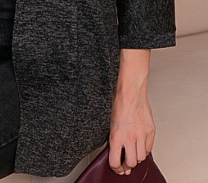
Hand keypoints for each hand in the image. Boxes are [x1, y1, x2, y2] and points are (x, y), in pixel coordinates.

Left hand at [108, 49, 154, 174]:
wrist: (130, 92)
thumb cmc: (119, 104)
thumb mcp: (111, 123)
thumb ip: (115, 139)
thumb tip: (117, 152)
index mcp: (116, 136)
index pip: (115, 162)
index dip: (116, 169)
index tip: (117, 168)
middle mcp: (129, 138)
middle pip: (131, 163)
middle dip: (128, 164)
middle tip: (126, 161)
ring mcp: (141, 135)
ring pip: (141, 158)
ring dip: (137, 157)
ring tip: (133, 151)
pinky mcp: (150, 131)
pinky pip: (149, 148)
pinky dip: (145, 149)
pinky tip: (140, 144)